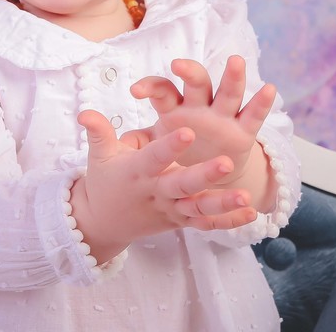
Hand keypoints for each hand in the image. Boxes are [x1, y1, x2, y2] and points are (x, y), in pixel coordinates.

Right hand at [69, 110, 257, 263]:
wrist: (104, 223)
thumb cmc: (104, 181)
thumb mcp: (99, 157)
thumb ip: (99, 133)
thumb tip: (84, 112)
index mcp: (137, 172)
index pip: (154, 158)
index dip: (170, 146)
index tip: (188, 131)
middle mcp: (156, 192)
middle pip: (182, 185)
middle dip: (203, 176)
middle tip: (227, 163)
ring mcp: (170, 209)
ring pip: (198, 208)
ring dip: (222, 204)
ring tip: (245, 196)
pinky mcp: (180, 221)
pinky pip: (206, 224)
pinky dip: (228, 221)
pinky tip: (251, 213)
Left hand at [126, 56, 274, 174]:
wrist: (206, 176)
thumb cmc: (177, 153)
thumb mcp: (155, 148)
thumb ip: (136, 140)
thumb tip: (105, 133)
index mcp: (175, 109)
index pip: (163, 91)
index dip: (150, 87)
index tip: (135, 91)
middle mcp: (200, 106)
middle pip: (197, 83)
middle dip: (190, 72)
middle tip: (179, 65)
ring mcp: (223, 116)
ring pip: (228, 92)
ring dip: (232, 77)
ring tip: (235, 61)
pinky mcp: (243, 131)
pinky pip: (253, 114)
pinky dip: (261, 102)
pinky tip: (269, 88)